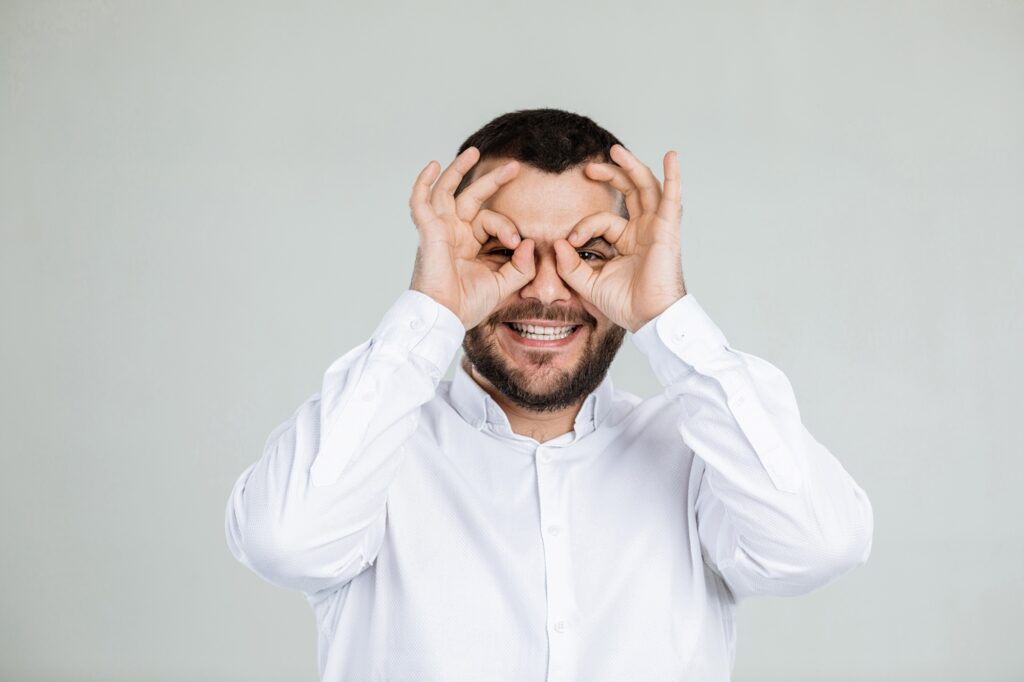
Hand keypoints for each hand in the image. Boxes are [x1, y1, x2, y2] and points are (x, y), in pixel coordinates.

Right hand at [409, 147, 535, 329]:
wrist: (446, 316)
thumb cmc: (468, 304)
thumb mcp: (505, 285)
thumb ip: (521, 266)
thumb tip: (530, 243)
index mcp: (470, 244)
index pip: (491, 220)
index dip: (509, 228)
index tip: (518, 244)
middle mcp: (454, 232)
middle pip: (473, 197)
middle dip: (493, 180)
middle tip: (515, 167)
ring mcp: (440, 229)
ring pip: (448, 191)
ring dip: (460, 170)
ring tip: (475, 152)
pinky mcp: (428, 231)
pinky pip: (420, 201)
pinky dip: (424, 182)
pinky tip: (434, 165)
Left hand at [553, 144, 685, 332]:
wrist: (647, 317)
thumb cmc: (624, 303)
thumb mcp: (587, 282)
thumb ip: (569, 264)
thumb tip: (557, 243)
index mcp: (627, 240)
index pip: (602, 219)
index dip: (583, 226)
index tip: (571, 242)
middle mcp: (643, 229)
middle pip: (629, 191)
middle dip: (609, 175)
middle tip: (587, 167)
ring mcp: (656, 227)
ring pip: (646, 187)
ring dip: (631, 166)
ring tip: (615, 150)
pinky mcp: (667, 229)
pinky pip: (672, 198)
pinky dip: (673, 176)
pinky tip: (671, 156)